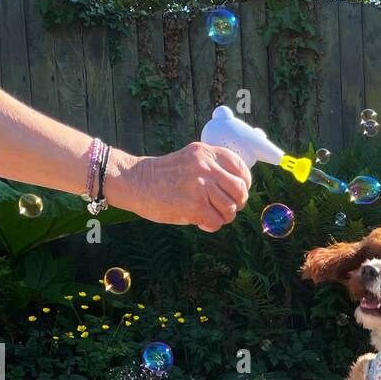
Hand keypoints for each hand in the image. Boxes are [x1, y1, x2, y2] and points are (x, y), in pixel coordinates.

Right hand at [109, 142, 250, 231]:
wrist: (135, 181)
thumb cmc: (164, 175)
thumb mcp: (191, 159)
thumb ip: (213, 168)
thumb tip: (238, 189)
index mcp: (207, 153)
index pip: (241, 168)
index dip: (244, 184)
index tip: (237, 193)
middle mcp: (206, 166)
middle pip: (240, 191)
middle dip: (237, 204)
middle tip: (225, 209)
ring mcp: (201, 186)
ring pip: (230, 209)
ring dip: (223, 217)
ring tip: (209, 215)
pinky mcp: (195, 206)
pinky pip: (217, 222)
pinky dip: (211, 226)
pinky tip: (199, 222)